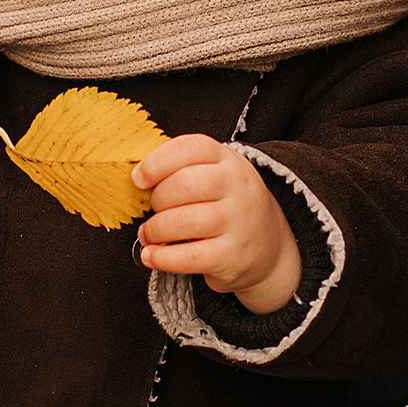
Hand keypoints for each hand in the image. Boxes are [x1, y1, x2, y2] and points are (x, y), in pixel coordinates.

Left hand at [131, 135, 302, 313]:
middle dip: (157, 200)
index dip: (156, 163)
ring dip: (154, 230)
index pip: (189, 149)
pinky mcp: (232, 257)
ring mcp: (239, 222)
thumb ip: (182, 169)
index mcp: (229, 161)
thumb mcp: (216, 174)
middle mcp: (238, 187)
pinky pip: (187, 257)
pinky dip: (161, 258)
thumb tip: (138, 180)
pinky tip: (152, 255)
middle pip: (183, 185)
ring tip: (149, 234)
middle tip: (153, 210)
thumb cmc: (227, 205)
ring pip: (182, 221)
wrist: (269, 246)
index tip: (139, 180)